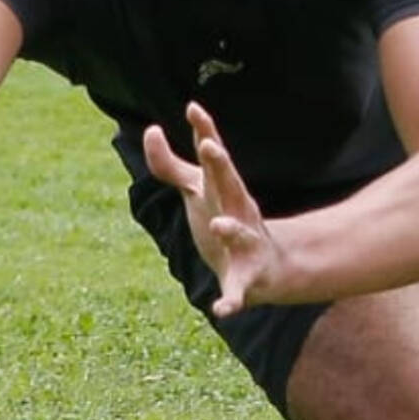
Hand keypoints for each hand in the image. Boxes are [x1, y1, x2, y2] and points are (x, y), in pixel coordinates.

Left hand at [141, 101, 283, 315]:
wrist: (267, 270)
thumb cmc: (226, 220)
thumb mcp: (199, 192)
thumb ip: (171, 164)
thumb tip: (152, 129)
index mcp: (226, 192)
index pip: (214, 159)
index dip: (205, 132)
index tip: (193, 108)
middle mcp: (239, 213)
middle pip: (231, 186)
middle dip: (221, 166)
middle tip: (210, 146)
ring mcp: (245, 246)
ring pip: (240, 235)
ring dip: (231, 230)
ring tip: (219, 224)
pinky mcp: (244, 281)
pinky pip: (238, 292)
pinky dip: (231, 301)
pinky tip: (221, 310)